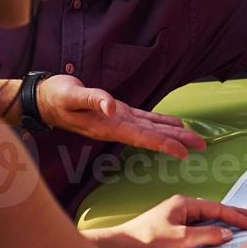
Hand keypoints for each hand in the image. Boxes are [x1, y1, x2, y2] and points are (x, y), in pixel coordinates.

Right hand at [37, 74, 206, 158]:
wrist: (44, 99)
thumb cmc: (55, 97)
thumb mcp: (71, 95)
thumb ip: (92, 99)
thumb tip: (111, 105)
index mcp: (108, 126)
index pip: (142, 138)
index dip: (163, 145)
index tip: (183, 152)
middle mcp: (116, 127)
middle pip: (152, 136)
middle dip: (177, 141)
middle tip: (202, 145)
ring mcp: (117, 121)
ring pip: (151, 129)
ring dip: (174, 134)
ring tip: (195, 138)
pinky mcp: (117, 113)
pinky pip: (144, 119)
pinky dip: (160, 122)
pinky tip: (174, 124)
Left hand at [107, 195, 246, 247]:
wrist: (123, 246)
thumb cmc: (149, 240)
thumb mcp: (181, 239)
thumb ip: (206, 235)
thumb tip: (227, 233)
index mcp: (184, 203)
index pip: (217, 208)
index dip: (236, 216)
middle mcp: (181, 206)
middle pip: (213, 209)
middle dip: (233, 214)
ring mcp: (176, 215)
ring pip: (206, 217)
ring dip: (223, 221)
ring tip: (240, 225)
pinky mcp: (171, 226)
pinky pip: (198, 224)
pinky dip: (212, 227)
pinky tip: (218, 232)